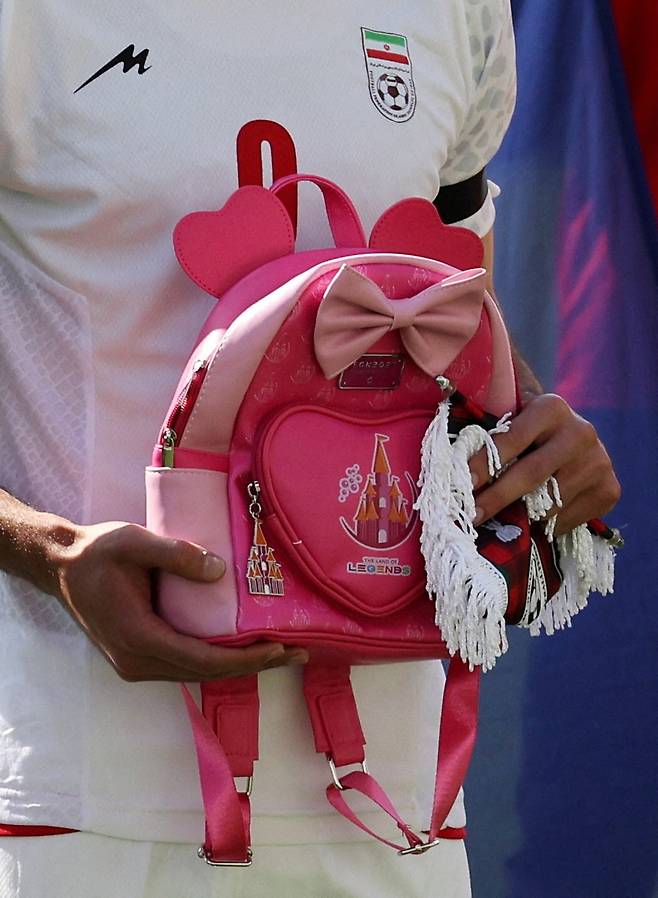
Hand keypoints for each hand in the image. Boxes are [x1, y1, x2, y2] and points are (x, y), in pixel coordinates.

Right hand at [51, 521, 306, 681]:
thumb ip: (176, 554)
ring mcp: (136, 663)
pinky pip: (186, 664)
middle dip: (254, 665)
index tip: (279, 648)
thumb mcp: (133, 541)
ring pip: (197, 673)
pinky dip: (218, 659)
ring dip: (239, 665)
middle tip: (298, 653)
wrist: (61, 566)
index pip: (202, 660)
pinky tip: (243, 648)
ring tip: (280, 652)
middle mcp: (137, 661)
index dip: (245, 659)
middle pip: (206, 673)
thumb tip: (220, 570)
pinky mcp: (140, 656)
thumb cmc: (96, 552)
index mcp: (138, 638)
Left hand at [468, 393, 620, 535]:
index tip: (463, 484)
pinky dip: (543, 527)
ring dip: (519, 517)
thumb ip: (491, 432)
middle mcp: (580, 432)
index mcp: (551, 408)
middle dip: (496, 498)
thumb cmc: (532, 435)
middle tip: (470, 516)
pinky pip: (565, 520)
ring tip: (498, 523)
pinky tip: (531, 523)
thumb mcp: (516, 421)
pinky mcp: (609, 490)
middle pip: (531, 474)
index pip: (512, 438)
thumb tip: (450, 461)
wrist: (577, 442)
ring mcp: (599, 462)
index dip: (485, 463)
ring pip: (548, 503)